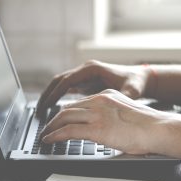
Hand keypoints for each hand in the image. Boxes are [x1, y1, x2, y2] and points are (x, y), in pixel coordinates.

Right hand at [37, 60, 154, 113]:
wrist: (142, 78)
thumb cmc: (136, 83)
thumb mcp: (131, 91)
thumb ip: (122, 97)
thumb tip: (116, 107)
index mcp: (93, 68)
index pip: (67, 80)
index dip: (55, 93)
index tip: (46, 105)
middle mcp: (87, 70)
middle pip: (60, 80)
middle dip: (48, 94)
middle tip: (38, 111)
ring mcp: (86, 75)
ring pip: (62, 84)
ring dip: (52, 96)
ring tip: (43, 112)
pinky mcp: (88, 82)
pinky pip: (69, 89)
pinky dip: (61, 98)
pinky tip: (56, 111)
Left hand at [40, 89, 166, 154]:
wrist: (158, 129)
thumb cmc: (150, 126)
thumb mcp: (129, 114)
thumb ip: (115, 116)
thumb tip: (111, 128)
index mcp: (109, 96)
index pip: (82, 102)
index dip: (69, 111)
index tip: (64, 118)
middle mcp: (100, 101)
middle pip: (69, 107)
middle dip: (56, 118)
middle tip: (50, 127)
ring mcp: (97, 114)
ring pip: (64, 117)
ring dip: (52, 127)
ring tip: (46, 135)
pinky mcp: (96, 129)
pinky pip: (67, 131)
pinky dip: (55, 135)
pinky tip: (50, 140)